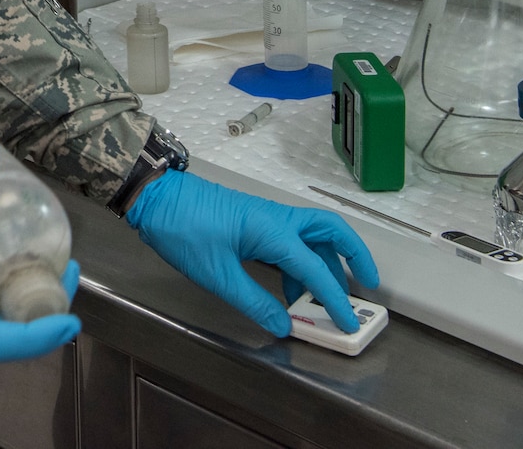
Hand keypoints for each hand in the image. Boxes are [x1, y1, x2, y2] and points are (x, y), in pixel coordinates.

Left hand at [126, 170, 378, 335]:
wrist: (155, 198)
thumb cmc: (182, 229)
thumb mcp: (216, 274)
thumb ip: (253, 301)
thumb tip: (283, 324)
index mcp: (272, 230)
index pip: (315, 268)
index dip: (335, 299)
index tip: (349, 321)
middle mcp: (278, 219)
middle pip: (331, 232)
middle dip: (354, 258)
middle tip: (367, 287)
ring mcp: (267, 217)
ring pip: (312, 237)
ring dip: (326, 264)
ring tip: (328, 299)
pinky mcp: (255, 222)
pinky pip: (291, 241)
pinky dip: (301, 264)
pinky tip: (293, 292)